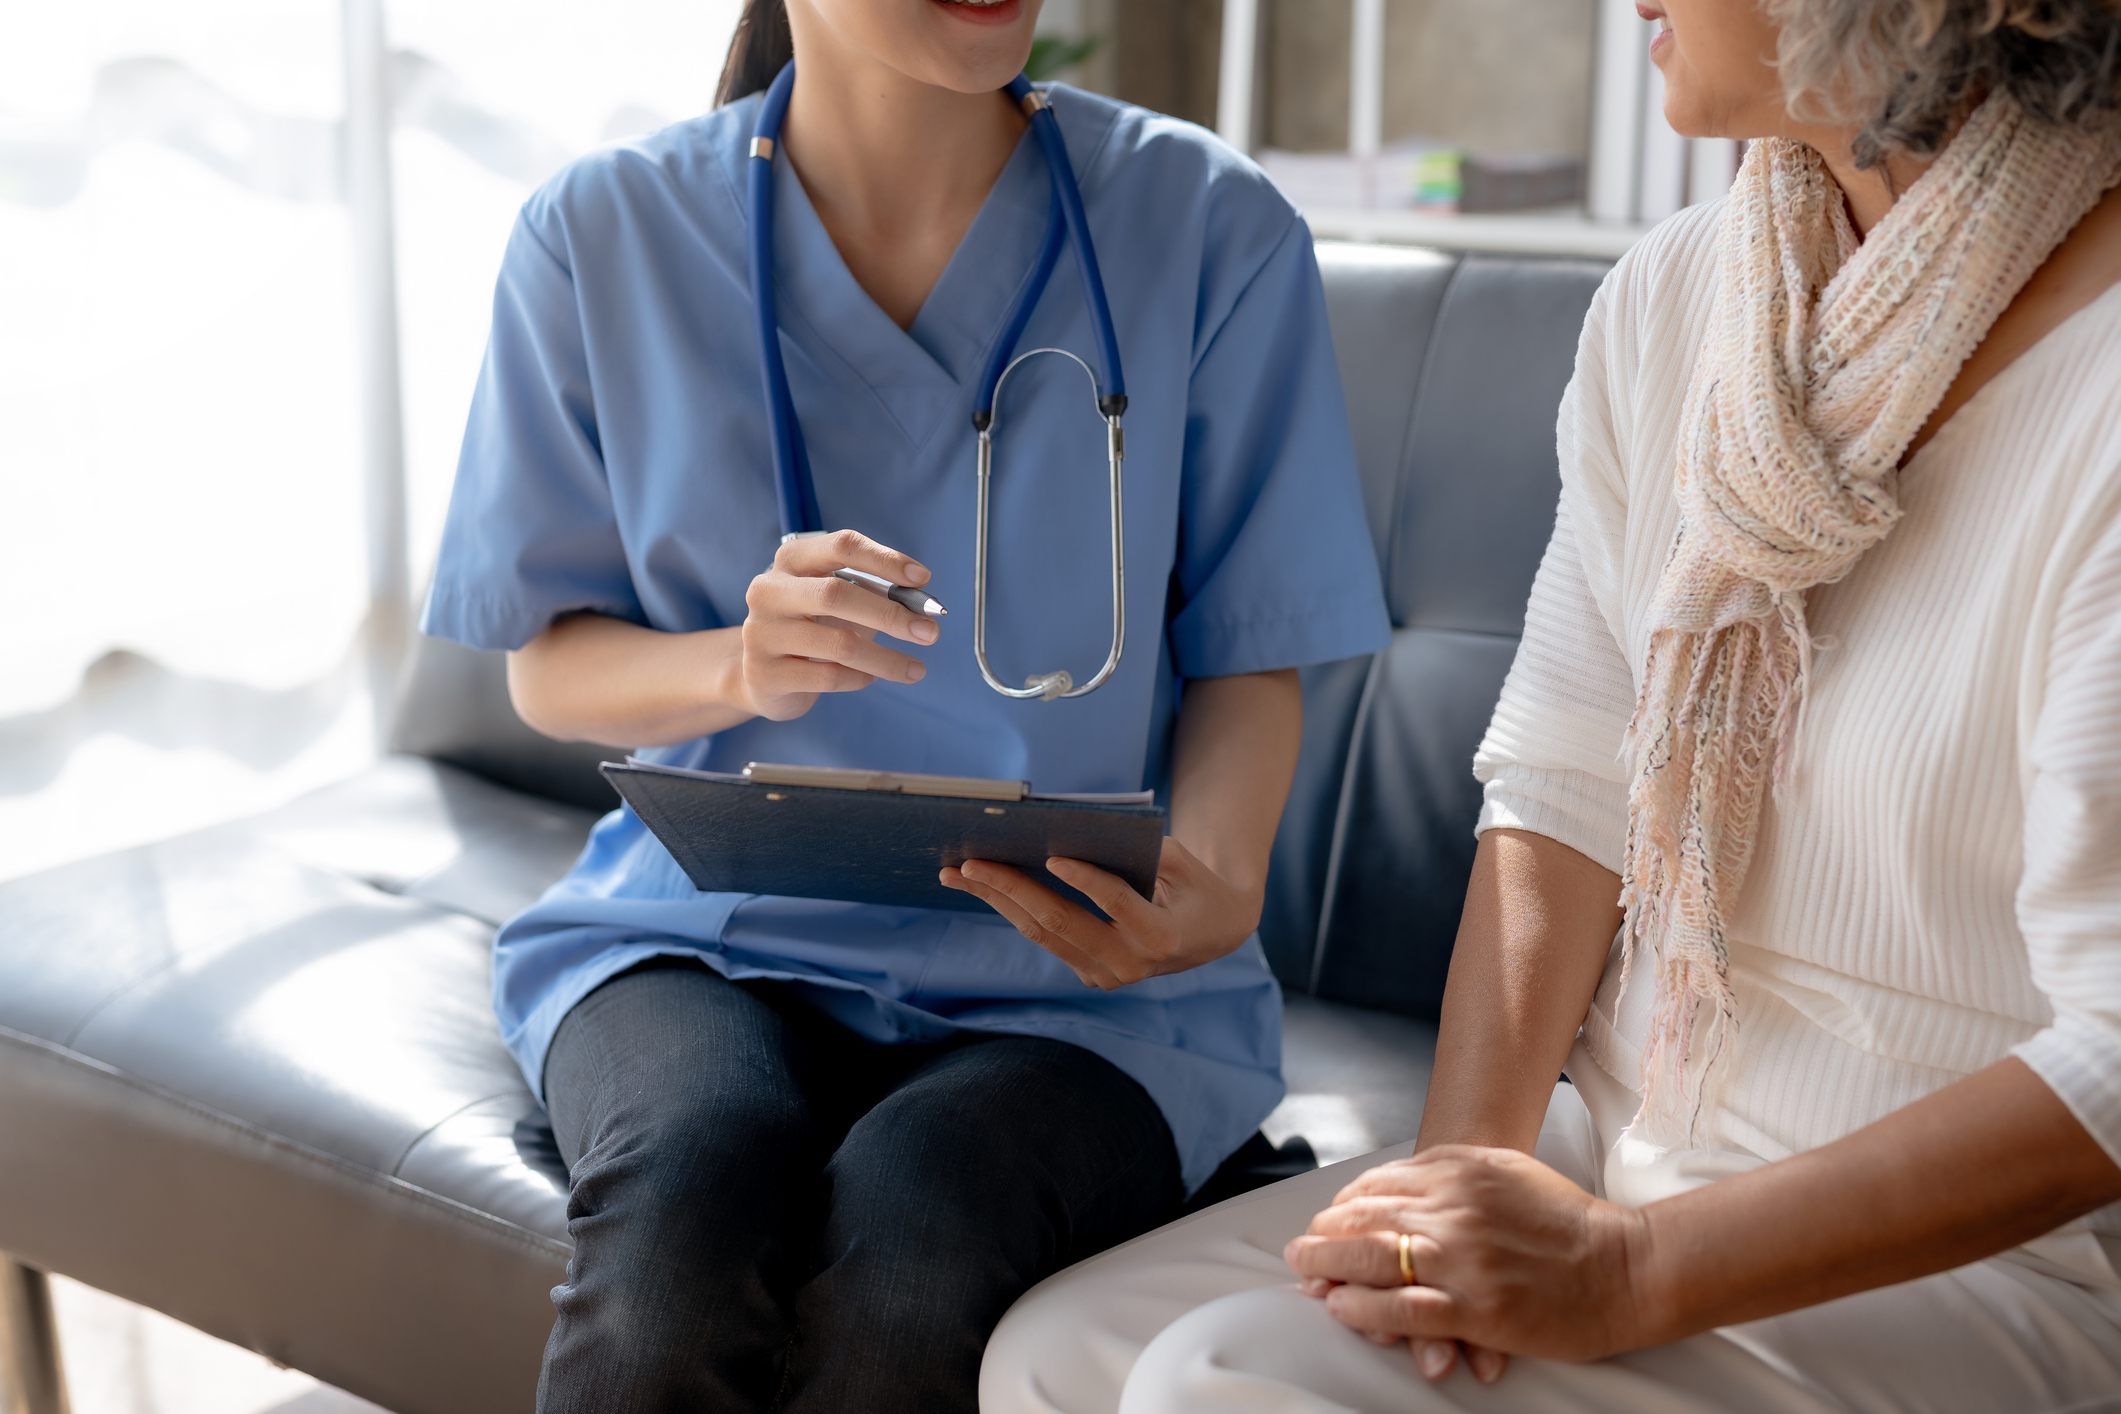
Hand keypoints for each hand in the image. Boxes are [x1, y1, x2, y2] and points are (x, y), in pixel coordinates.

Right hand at [740, 530, 939, 721]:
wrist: (761, 676)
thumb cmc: (812, 628)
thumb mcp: (839, 602)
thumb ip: (874, 594)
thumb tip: (922, 606)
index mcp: (791, 560)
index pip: (841, 546)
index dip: (885, 560)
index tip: (923, 579)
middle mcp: (769, 591)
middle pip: (836, 594)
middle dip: (891, 614)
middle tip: (930, 632)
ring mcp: (762, 632)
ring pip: (838, 644)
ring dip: (886, 658)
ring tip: (916, 669)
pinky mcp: (765, 674)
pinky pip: (828, 677)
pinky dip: (860, 678)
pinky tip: (871, 677)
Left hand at [937, 837, 1259, 988]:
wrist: (1211, 931)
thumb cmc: (1195, 884)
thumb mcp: (1182, 861)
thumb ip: (1140, 851)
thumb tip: (1075, 830)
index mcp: (1162, 937)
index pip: (1117, 904)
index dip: (1086, 881)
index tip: (1053, 856)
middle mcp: (1131, 965)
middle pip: (1060, 923)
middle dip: (1011, 889)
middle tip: (971, 863)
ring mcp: (1106, 975)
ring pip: (1041, 934)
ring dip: (996, 900)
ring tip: (957, 873)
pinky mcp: (1089, 974)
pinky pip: (1045, 939)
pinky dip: (1012, 909)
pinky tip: (982, 887)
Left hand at [1282, 1146, 1650, 1382]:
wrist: (1625, 1266)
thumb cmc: (1568, 1222)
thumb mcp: (1505, 1169)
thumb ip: (1451, 1172)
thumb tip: (1398, 1184)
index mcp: (1459, 1170)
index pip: (1377, 1185)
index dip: (1342, 1206)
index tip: (1328, 1221)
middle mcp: (1454, 1208)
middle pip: (1363, 1218)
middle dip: (1323, 1236)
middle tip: (1300, 1250)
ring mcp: (1462, 1258)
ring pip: (1372, 1259)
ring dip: (1327, 1268)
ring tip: (1306, 1276)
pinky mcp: (1475, 1306)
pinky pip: (1401, 1308)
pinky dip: (1362, 1309)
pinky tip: (1342, 1308)